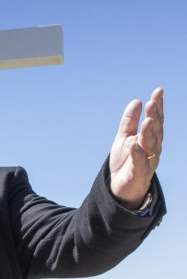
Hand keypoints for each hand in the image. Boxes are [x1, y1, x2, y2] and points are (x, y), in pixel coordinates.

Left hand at [109, 88, 163, 209]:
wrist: (120, 188)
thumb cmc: (125, 162)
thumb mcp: (124, 138)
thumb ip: (129, 122)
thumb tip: (137, 101)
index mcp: (150, 139)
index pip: (155, 120)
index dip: (158, 106)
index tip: (158, 91)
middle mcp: (152, 149)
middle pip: (156, 131)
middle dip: (155, 117)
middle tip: (152, 102)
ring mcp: (148, 162)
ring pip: (151, 146)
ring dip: (149, 133)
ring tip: (146, 121)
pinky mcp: (139, 174)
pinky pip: (140, 164)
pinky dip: (137, 154)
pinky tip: (135, 145)